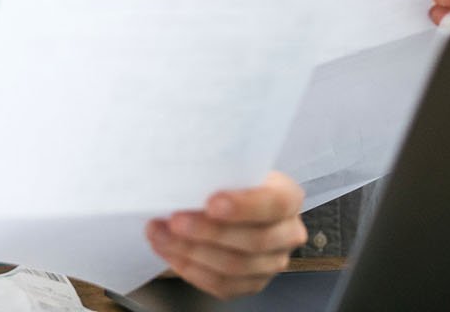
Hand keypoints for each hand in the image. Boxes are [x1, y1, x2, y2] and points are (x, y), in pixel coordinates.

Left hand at [145, 171, 307, 297]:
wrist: (232, 201)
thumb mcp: (229, 166)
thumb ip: (215, 171)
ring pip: (235, 267)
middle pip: (254, 240)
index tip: (211, 203)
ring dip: (192, 252)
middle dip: (208, 232)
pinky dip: (191, 269)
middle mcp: (287, 233)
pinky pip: (222, 285)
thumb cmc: (228, 180)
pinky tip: (169, 251)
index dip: (244, 206)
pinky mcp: (252, 283)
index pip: (275, 203)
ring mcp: (272, 262)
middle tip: (174, 221)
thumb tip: (182, 177)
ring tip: (161, 235)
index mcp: (288, 197)